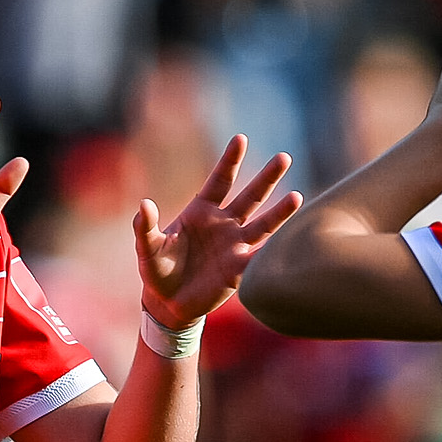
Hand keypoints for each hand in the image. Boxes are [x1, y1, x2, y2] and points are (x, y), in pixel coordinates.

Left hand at [135, 135, 301, 329]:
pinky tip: (293, 239)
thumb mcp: (147, 248)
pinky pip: (261, 257)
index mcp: (201, 212)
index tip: (241, 139)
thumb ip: (146, 227)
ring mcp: (235, 246)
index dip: (230, 161)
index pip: (220, 181)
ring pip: (262, 225)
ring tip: (297, 197)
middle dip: (266, 178)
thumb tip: (144, 205)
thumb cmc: (157, 270)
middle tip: (284, 158)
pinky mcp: (240, 269)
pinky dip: (275, 249)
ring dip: (279, 212)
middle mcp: (224, 224)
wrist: (169, 302)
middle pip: (250, 197)